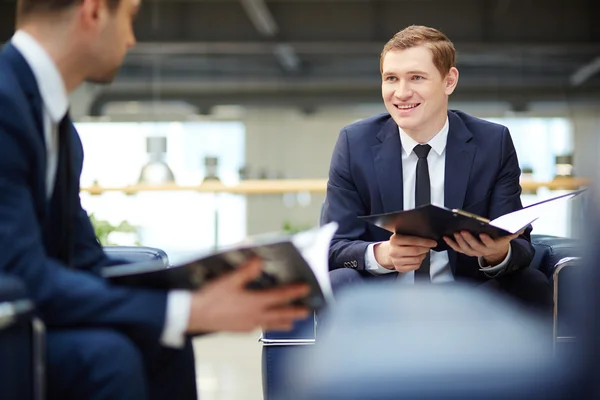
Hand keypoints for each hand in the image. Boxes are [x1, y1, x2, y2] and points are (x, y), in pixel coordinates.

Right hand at [186, 257, 309, 332]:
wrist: (195, 315)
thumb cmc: (211, 297)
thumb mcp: (229, 280)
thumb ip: (246, 271)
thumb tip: (260, 261)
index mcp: (254, 302)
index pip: (279, 296)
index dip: (294, 292)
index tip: (306, 289)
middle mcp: (254, 315)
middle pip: (279, 314)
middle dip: (294, 312)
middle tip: (307, 313)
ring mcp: (247, 324)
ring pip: (270, 324)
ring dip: (282, 323)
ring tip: (292, 325)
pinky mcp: (239, 329)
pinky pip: (258, 328)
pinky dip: (266, 326)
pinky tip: (263, 325)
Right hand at [374, 234, 436, 272]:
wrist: (390, 252)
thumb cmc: (399, 243)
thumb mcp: (402, 235)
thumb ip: (412, 235)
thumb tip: (428, 237)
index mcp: (394, 240)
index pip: (413, 240)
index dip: (425, 242)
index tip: (433, 242)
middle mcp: (394, 251)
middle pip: (415, 251)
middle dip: (425, 248)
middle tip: (429, 247)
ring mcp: (396, 261)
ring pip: (416, 260)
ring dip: (423, 255)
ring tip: (423, 252)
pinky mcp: (399, 268)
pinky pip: (415, 266)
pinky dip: (419, 262)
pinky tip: (418, 257)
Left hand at [443, 230, 522, 265]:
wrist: (495, 250)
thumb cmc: (500, 239)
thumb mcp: (508, 236)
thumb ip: (514, 232)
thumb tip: (521, 227)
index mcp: (493, 246)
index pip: (489, 244)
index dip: (486, 240)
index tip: (482, 233)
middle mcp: (482, 251)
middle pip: (474, 246)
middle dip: (468, 239)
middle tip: (462, 231)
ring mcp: (473, 252)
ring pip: (465, 248)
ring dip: (459, 241)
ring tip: (454, 233)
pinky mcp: (466, 251)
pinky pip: (457, 249)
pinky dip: (451, 244)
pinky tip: (445, 237)